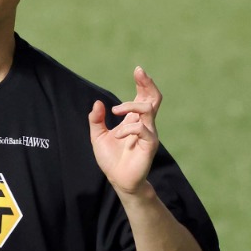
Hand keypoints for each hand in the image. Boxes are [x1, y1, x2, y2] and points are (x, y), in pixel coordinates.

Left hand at [88, 66, 161, 194]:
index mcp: (134, 120)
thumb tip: (97, 103)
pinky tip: (118, 136)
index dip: (143, 83)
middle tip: (139, 72)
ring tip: (114, 111)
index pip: (144, 97)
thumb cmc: (111, 159)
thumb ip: (96, 120)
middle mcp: (145, 124)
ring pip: (148, 109)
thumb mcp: (98, 136)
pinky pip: (143, 129)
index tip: (138, 70)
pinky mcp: (149, 145)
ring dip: (130, 106)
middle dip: (148, 83)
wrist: (118, 180)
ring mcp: (149, 134)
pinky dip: (127, 129)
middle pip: (154, 98)